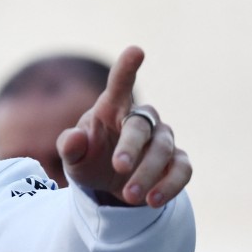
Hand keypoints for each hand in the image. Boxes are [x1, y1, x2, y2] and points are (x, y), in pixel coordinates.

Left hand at [56, 46, 191, 206]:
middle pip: (141, 126)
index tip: (136, 50)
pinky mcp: (177, 162)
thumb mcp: (72, 158)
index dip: (127, 68)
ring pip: (163, 150)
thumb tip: (73, 139)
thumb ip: (69, 147)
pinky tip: (153, 200)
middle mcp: (140, 119)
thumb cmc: (88, 160)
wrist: (108, 187)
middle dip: (131, 148)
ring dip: (146, 174)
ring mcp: (162, 139)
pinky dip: (169, 185)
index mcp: (112, 109)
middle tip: (118, 168)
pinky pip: (182, 170)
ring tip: (128, 195)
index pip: (120, 85)